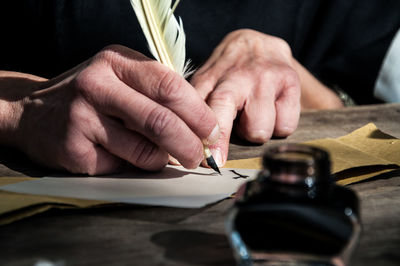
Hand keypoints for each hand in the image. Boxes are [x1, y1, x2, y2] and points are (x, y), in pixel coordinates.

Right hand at [2, 45, 218, 173]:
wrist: (30, 113)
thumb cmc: (89, 98)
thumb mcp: (119, 79)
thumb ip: (156, 95)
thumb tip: (199, 128)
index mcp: (117, 62)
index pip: (171, 86)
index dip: (198, 114)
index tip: (212, 132)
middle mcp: (98, 84)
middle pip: (161, 120)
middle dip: (190, 145)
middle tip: (199, 157)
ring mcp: (82, 116)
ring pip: (145, 150)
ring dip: (163, 160)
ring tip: (162, 157)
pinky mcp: (74, 148)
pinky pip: (122, 167)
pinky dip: (134, 168)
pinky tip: (123, 158)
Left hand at [191, 29, 300, 165]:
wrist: (259, 44)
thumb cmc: (228, 76)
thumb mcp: (207, 86)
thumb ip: (197, 113)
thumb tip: (181, 153)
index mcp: (208, 79)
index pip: (197, 109)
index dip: (195, 136)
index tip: (199, 160)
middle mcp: (234, 75)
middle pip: (223, 108)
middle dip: (221, 139)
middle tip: (219, 159)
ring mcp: (263, 76)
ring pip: (259, 129)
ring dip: (256, 132)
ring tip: (254, 117)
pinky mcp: (290, 80)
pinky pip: (285, 126)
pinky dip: (280, 126)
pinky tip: (273, 110)